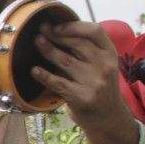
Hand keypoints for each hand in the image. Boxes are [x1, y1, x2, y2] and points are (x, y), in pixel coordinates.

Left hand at [30, 20, 134, 143]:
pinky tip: (34, 70)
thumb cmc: (98, 86)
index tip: (57, 26)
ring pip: (65, 61)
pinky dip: (44, 76)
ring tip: (37, 42)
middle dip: (56, 35)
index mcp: (110, 54)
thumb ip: (86, 50)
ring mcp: (95, 82)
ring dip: (48, 50)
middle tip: (40, 30)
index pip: (95, 31)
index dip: (73, 26)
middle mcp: (105, 66)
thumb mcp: (100, 65)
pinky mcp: (83, 97)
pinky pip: (58, 83)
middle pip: (77, 44)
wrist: (107, 117)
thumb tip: (56, 29)